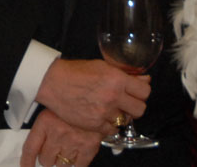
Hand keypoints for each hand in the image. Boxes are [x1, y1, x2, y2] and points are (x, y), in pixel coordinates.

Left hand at [20, 109, 101, 166]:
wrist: (95, 101)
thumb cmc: (72, 106)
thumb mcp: (52, 111)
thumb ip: (42, 128)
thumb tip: (35, 146)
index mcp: (45, 122)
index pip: (30, 148)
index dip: (26, 161)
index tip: (25, 166)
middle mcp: (58, 133)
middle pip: (45, 160)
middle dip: (47, 157)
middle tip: (52, 150)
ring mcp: (73, 142)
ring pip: (61, 165)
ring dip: (62, 160)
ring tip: (66, 148)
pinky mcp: (89, 148)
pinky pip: (78, 166)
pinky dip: (76, 163)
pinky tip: (75, 155)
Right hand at [35, 59, 149, 134]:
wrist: (50, 82)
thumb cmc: (74, 72)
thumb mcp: (101, 66)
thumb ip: (123, 74)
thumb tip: (145, 79)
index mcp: (116, 79)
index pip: (145, 92)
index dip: (141, 92)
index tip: (135, 92)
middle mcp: (113, 96)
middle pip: (140, 109)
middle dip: (133, 106)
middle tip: (124, 103)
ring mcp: (104, 112)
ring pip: (126, 121)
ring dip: (119, 116)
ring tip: (108, 109)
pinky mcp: (94, 124)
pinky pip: (112, 130)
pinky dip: (107, 125)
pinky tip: (99, 116)